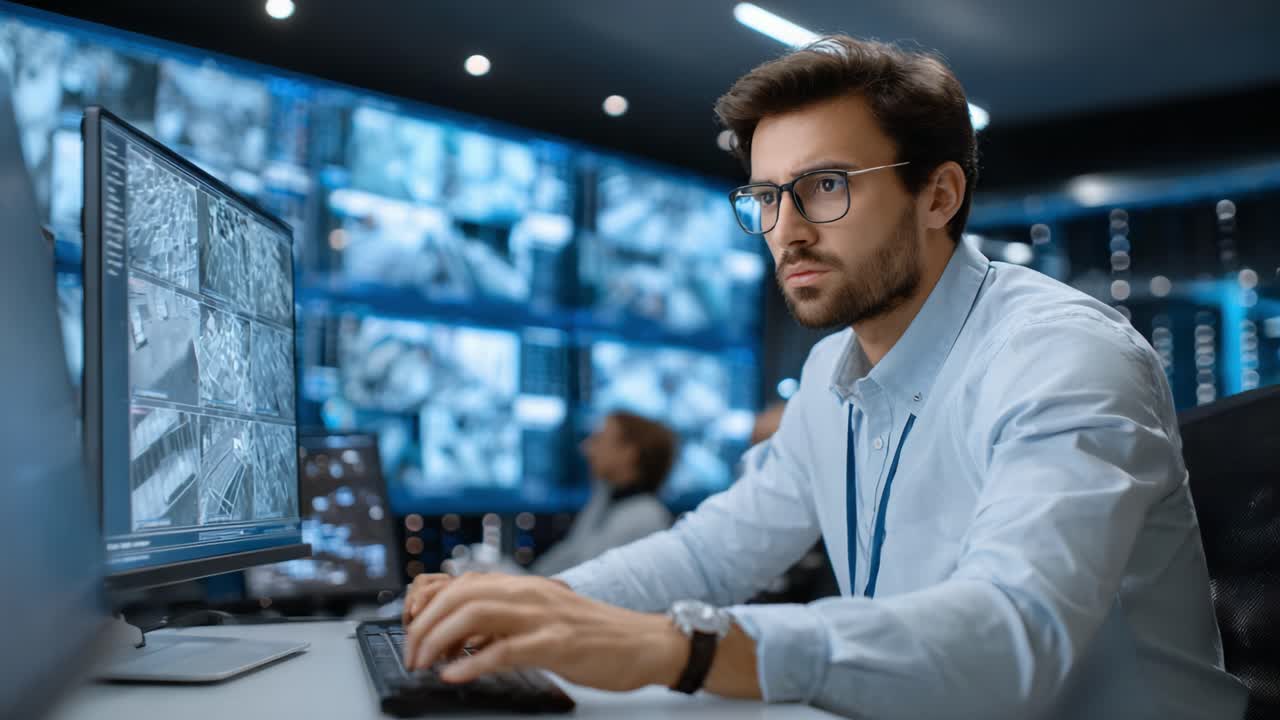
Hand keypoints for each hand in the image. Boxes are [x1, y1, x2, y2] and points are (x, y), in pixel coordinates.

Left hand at [402, 573, 688, 691]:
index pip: (461, 582)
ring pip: (475, 614)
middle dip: (424, 623)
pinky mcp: (557, 644)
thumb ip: (506, 623)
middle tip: (412, 653)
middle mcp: (529, 593)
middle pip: (459, 595)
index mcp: (524, 587)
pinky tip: (456, 673)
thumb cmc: (595, 636)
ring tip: (425, 663)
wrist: (645, 642)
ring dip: (439, 639)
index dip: (429, 603)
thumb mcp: (543, 620)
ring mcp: (543, 616)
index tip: (413, 629)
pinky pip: (505, 649)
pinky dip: (473, 661)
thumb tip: (462, 639)